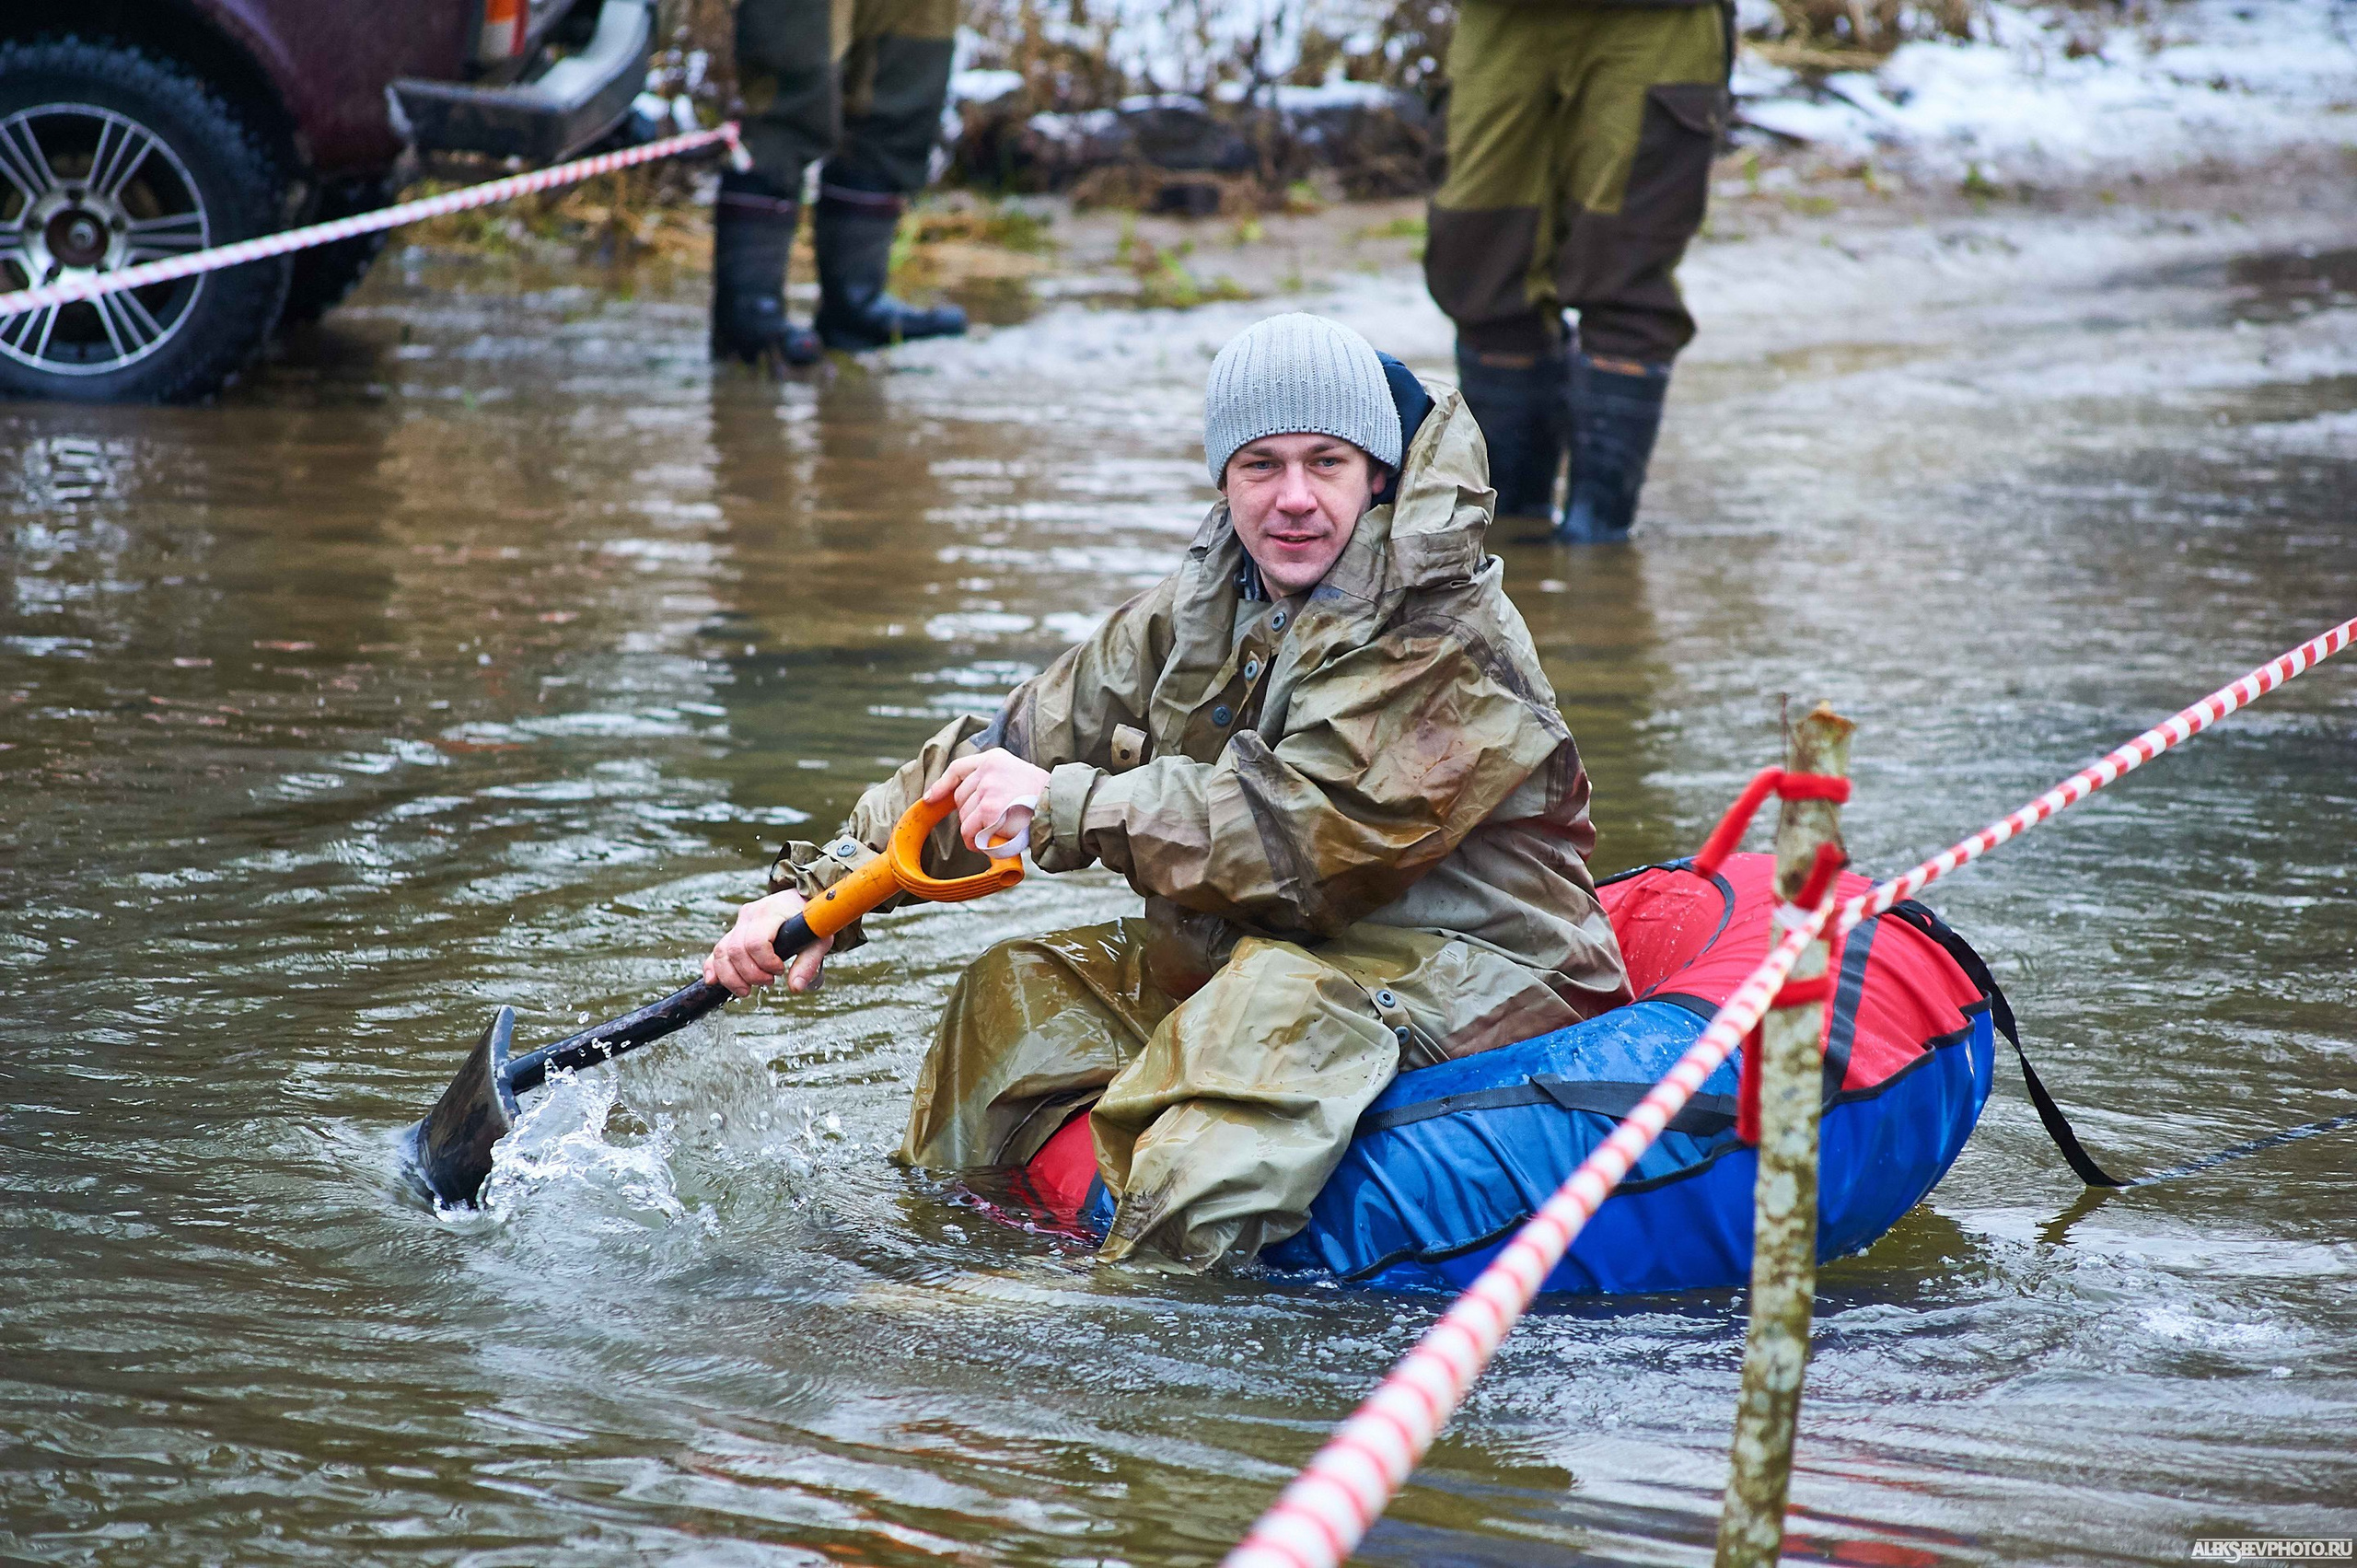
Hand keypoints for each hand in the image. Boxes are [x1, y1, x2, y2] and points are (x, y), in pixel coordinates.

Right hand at [703, 888, 831, 997]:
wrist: (800, 901)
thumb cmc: (810, 920)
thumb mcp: (818, 939)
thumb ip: (808, 963)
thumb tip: (795, 987)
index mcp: (770, 912)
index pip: (756, 942)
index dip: (766, 963)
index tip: (780, 969)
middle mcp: (749, 915)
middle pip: (736, 951)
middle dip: (750, 974)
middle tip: (769, 981)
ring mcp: (739, 923)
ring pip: (722, 952)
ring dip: (732, 977)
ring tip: (747, 990)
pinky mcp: (733, 932)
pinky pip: (716, 951)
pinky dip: (713, 968)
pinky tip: (713, 981)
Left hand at [928, 748, 1052, 855]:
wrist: (1060, 807)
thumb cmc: (1043, 797)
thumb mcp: (1017, 775)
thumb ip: (994, 780)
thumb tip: (969, 801)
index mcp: (995, 759)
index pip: (958, 768)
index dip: (942, 785)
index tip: (930, 798)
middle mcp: (988, 770)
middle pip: (960, 797)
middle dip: (969, 814)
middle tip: (989, 825)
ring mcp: (988, 789)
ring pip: (964, 817)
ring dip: (973, 831)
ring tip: (993, 835)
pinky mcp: (989, 810)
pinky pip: (970, 831)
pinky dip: (975, 842)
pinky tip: (987, 844)